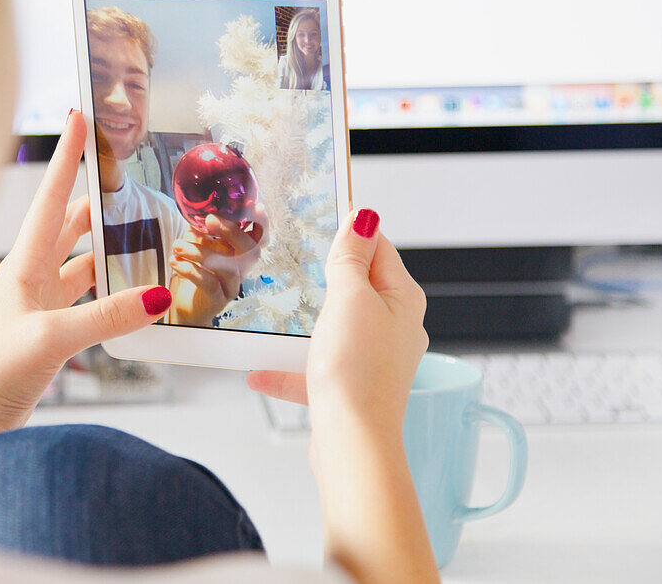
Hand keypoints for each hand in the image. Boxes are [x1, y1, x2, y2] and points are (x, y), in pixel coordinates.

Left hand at [0, 111, 170, 513]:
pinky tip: (134, 290)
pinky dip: (112, 290)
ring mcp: (42, 306)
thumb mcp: (49, 341)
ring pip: (82, 261)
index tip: (81, 116)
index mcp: (23, 267)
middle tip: (125, 170)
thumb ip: (104, 318)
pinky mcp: (52, 334)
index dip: (68, 158)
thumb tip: (155, 295)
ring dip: (108, 245)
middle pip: (69, 224)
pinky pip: (90, 299)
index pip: (51, 200)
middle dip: (95, 196)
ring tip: (144, 225)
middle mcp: (32, 279)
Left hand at [167, 206, 265, 325]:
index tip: (255, 206)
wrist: (185, 304)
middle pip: (251, 250)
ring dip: (200, 252)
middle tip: (209, 220)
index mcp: (239, 252)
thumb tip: (195, 212)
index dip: (262, 223)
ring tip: (178, 245)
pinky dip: (190, 270)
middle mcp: (241, 269)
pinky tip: (175, 262)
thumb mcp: (198, 245)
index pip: (260, 237)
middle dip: (231, 231)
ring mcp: (232, 286)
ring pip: (227, 267)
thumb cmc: (195, 270)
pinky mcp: (218, 300)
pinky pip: (209, 283)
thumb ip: (200, 230)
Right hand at [246, 209, 437, 582]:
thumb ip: (352, 258)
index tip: (320, 218)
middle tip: (293, 258)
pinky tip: (259, 371)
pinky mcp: (352, 389)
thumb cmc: (356, 370)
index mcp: (402, 299)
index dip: (352, 232)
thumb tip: (364, 218)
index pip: (380, 249)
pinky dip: (290, 367)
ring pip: (337, 329)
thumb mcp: (351, 298)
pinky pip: (317, 370)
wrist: (352, 442)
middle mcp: (395, 328)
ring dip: (306, 324)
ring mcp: (374, 361)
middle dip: (326, 276)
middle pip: (359, 287)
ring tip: (275, 312)